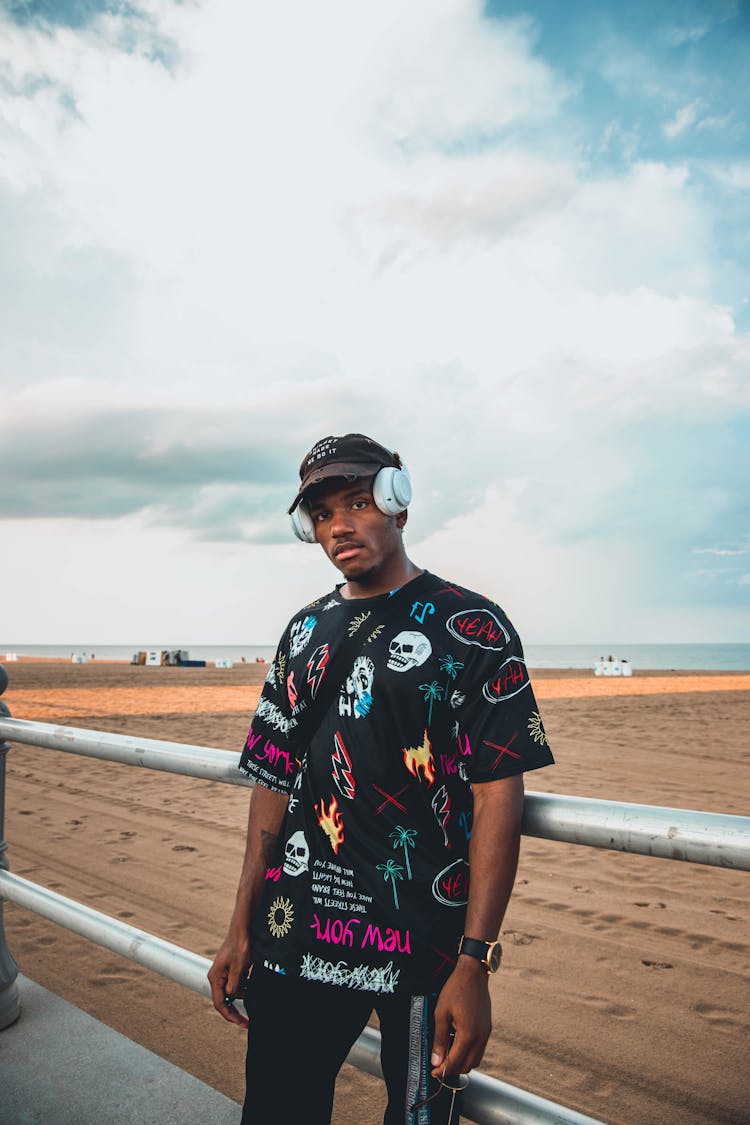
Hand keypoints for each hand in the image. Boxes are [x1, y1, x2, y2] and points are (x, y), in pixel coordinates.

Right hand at [207, 929, 252, 1027]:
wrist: (242, 929)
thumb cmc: (240, 946)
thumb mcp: (239, 967)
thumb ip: (235, 984)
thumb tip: (232, 997)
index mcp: (215, 977)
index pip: (220, 1003)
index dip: (230, 1015)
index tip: (242, 1022)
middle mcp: (217, 977)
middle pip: (225, 1000)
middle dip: (235, 1011)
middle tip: (247, 1021)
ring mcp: (224, 973)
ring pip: (232, 992)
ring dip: (242, 997)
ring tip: (254, 999)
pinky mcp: (231, 969)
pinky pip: (236, 984)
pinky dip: (244, 988)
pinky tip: (252, 987)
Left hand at [431, 959, 491, 1077]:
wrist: (473, 974)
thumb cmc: (455, 990)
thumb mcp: (441, 1013)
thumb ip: (439, 1039)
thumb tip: (436, 1061)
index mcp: (468, 1035)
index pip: (455, 1063)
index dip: (442, 1071)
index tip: (433, 1072)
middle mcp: (480, 1038)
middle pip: (467, 1066)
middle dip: (452, 1069)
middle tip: (438, 1065)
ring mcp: (486, 1034)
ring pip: (475, 1060)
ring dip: (461, 1063)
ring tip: (447, 1056)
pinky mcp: (487, 1029)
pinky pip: (479, 1050)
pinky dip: (469, 1054)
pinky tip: (457, 1045)